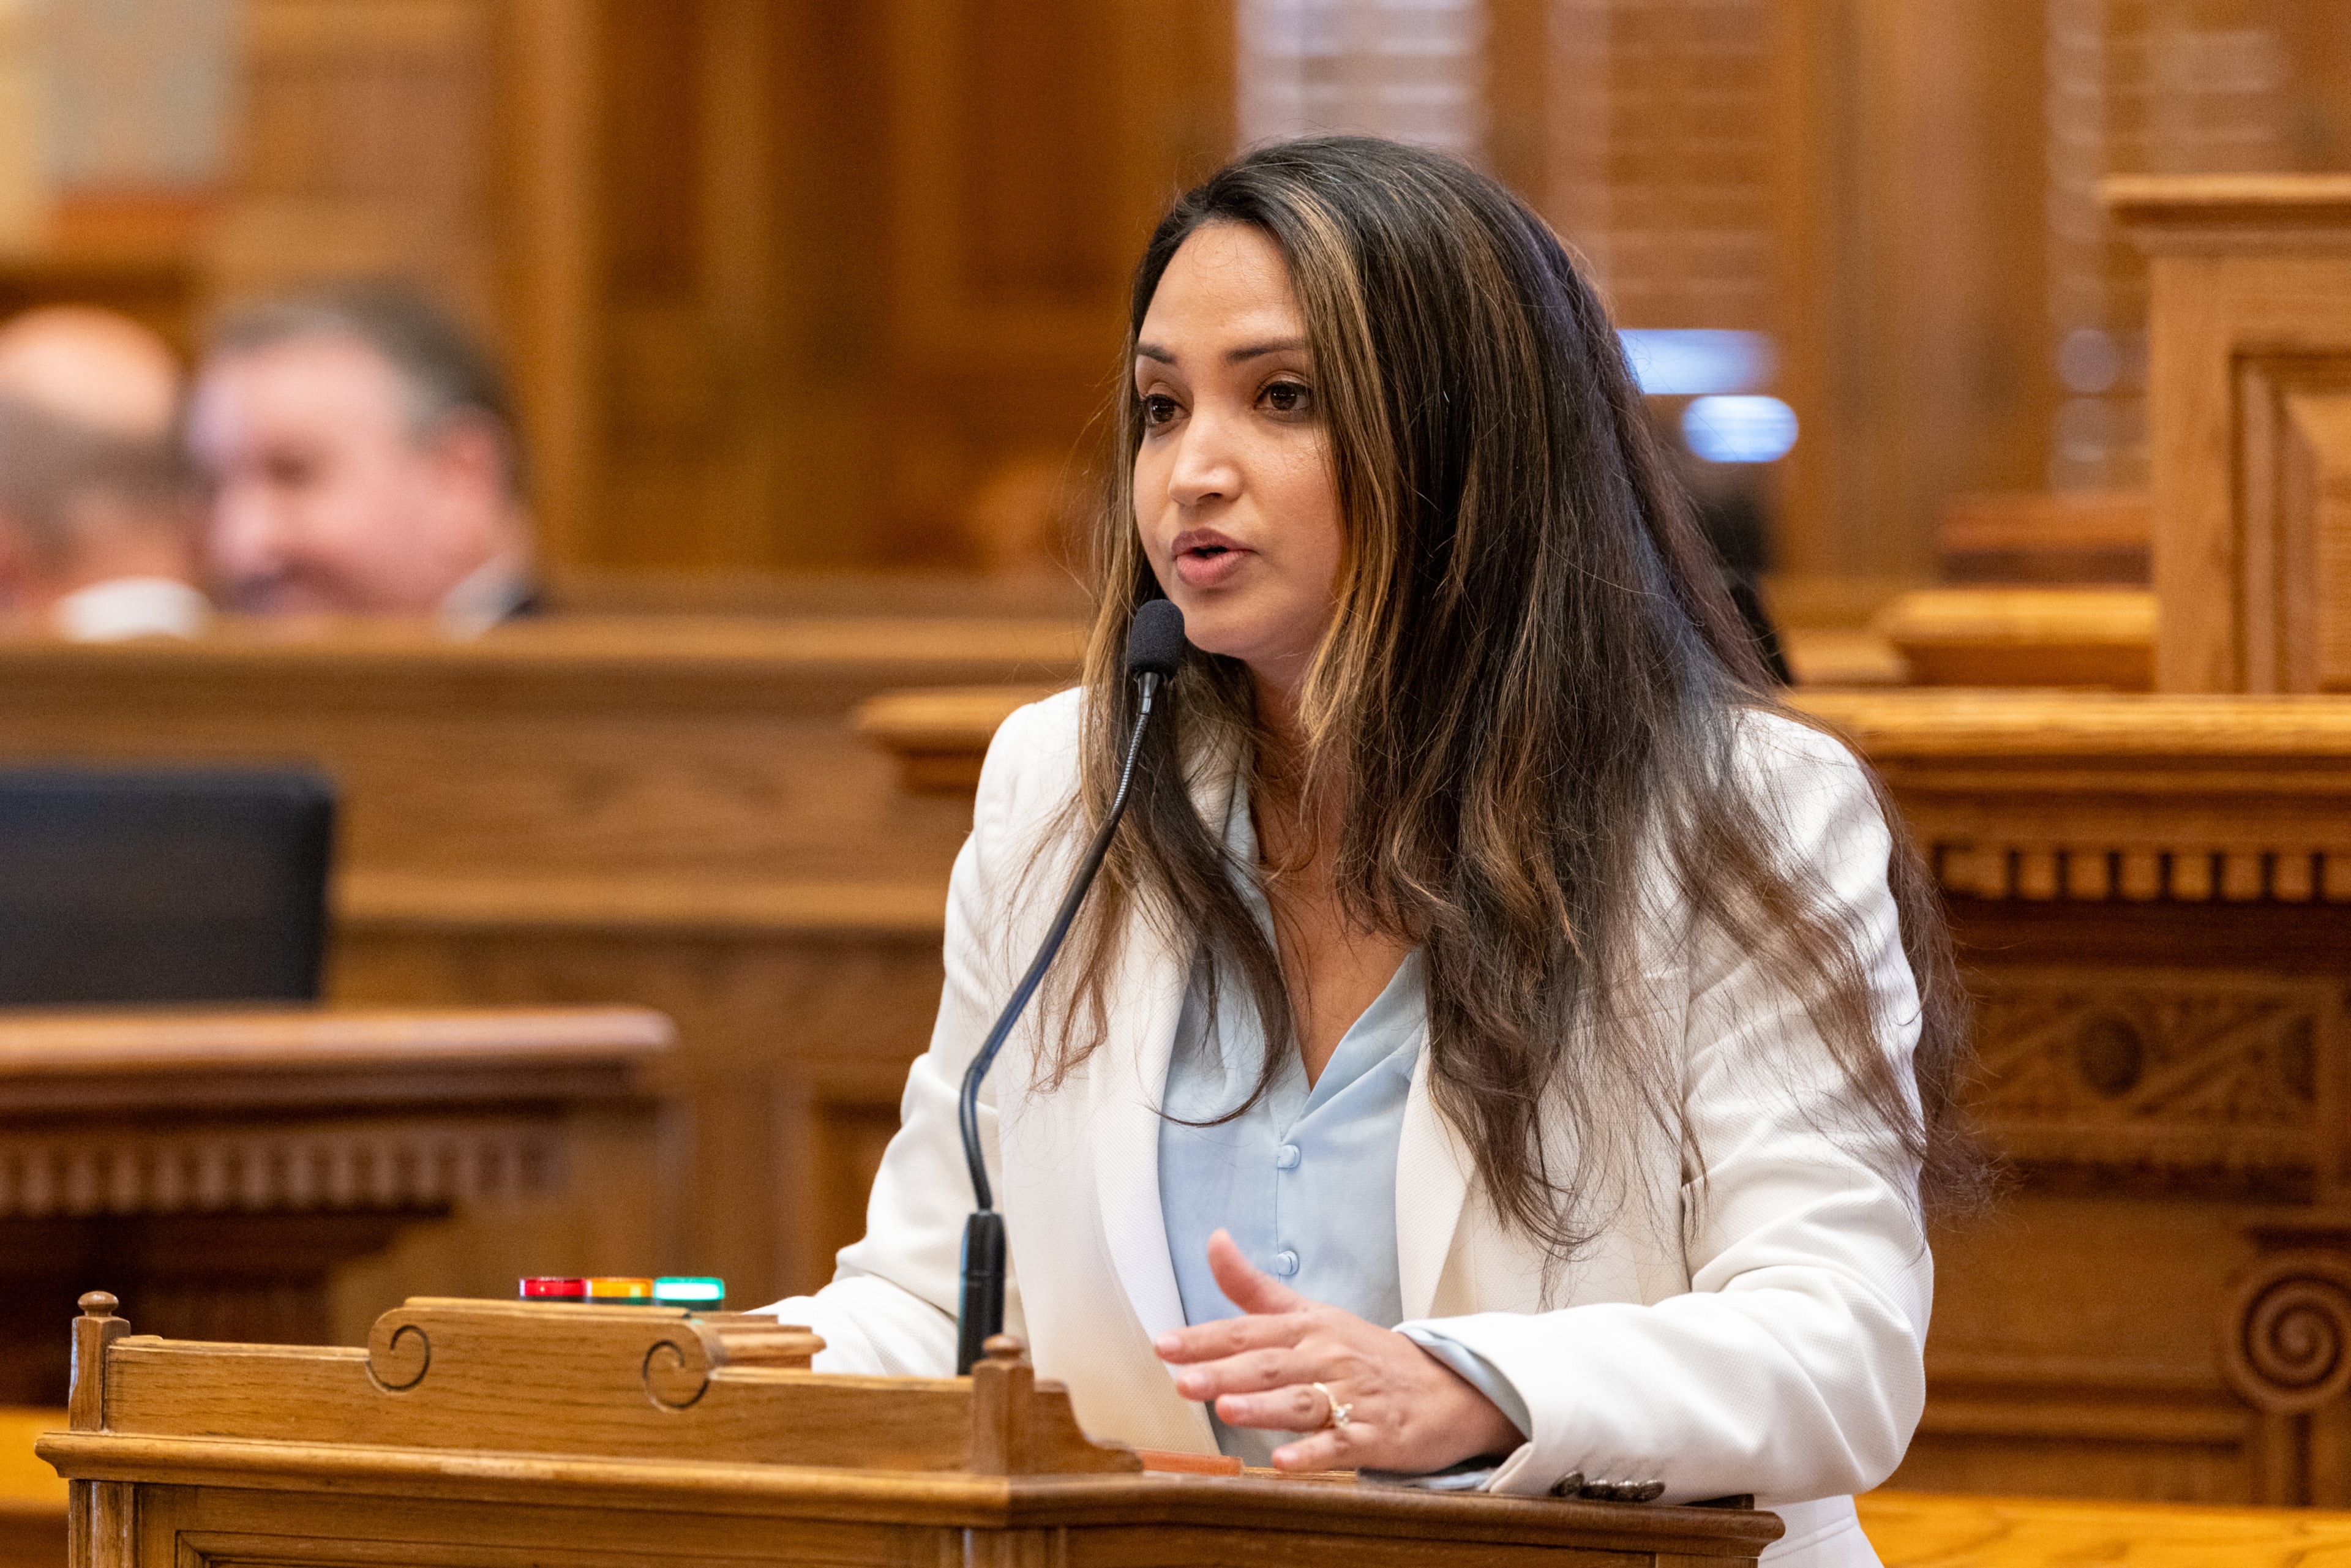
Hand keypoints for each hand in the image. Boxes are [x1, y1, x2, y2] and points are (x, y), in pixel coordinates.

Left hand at [1151, 1228, 1521, 1473]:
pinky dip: (1313, 1454)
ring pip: (1302, 1402)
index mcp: (1308, 1328)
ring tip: (1226, 1409)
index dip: (1204, 1338)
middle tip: (1182, 1381)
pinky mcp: (1377, 1436)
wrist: (1447, 1388)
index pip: (1248, 1330)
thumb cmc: (1365, 1352)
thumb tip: (1213, 1239)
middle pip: (1270, 1365)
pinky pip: (1342, 1446)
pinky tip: (1283, 1462)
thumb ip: (1255, 1288)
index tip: (1164, 1345)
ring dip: (1264, 1407)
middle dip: (1225, 1372)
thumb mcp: (1311, 1315)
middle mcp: (1328, 1358)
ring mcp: (1354, 1398)